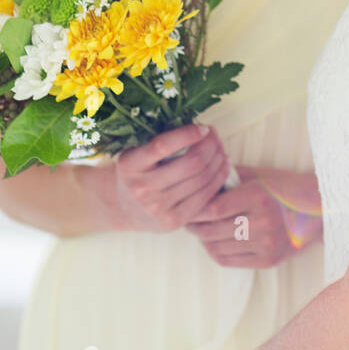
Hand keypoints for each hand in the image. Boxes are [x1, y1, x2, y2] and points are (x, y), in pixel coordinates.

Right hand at [112, 123, 230, 232]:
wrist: (125, 209)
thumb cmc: (139, 171)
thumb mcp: (138, 152)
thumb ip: (163, 141)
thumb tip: (202, 129)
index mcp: (129, 164)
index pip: (162, 145)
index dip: (188, 134)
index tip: (204, 128)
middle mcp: (141, 188)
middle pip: (191, 163)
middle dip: (211, 145)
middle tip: (215, 136)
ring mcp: (157, 208)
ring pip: (202, 179)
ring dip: (218, 159)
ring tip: (221, 149)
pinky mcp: (172, 222)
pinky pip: (205, 197)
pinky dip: (219, 178)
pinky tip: (223, 166)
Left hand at [185, 164, 301, 267]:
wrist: (320, 209)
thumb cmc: (284, 188)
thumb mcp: (258, 176)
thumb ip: (229, 178)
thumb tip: (198, 183)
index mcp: (259, 196)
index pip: (213, 209)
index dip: (195, 210)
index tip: (187, 207)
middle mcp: (263, 221)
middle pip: (212, 231)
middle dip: (194, 227)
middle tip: (188, 221)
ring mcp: (267, 244)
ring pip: (217, 248)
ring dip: (203, 241)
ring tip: (200, 232)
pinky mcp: (268, 260)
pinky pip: (229, 261)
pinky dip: (215, 253)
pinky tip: (214, 243)